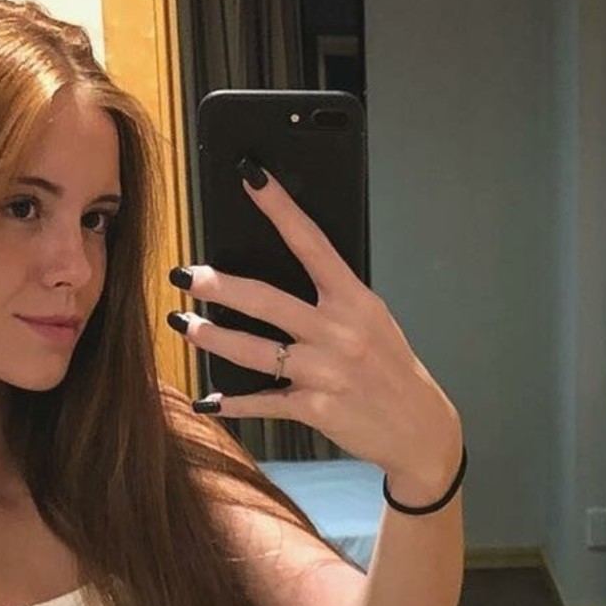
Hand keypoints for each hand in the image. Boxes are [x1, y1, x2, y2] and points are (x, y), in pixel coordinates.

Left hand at [168, 166, 462, 504]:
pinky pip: (264, 401)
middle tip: (186, 275)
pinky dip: (232, 402)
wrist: (419, 428)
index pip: (311, 242)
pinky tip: (210, 399)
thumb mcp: (373, 323)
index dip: (279, 208)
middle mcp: (339, 332)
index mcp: (355, 300)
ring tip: (186, 326)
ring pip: (255, 350)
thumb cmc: (392, 371)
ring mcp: (326, 371)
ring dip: (213, 338)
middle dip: (220, 286)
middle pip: (267, 300)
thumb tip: (287, 278)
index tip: (250, 178)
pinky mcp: (315, 407)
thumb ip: (335, 300)